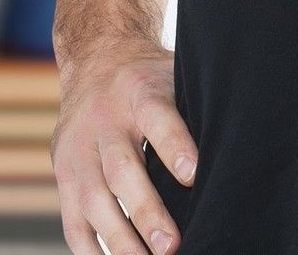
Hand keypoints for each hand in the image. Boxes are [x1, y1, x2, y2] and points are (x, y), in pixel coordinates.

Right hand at [50, 39, 196, 254]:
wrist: (97, 62)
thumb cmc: (150, 78)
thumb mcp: (173, 75)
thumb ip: (194, 109)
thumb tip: (235, 148)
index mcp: (138, 90)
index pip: (157, 118)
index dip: (174, 147)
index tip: (194, 177)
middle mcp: (103, 120)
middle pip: (122, 169)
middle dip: (147, 211)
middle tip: (173, 247)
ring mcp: (77, 150)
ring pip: (93, 200)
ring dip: (120, 240)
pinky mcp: (62, 175)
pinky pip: (73, 220)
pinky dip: (92, 251)